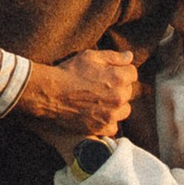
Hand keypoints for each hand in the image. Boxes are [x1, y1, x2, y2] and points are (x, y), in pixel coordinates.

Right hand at [12, 47, 139, 140]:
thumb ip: (114, 57)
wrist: (51, 93)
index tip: (108, 74)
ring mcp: (112, 114)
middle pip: (128, 91)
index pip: (132, 73)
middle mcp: (119, 97)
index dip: (120, 71)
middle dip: (119, 88)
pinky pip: (114, 126)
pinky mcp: (102, 127)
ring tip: (100, 101)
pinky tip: (97, 115)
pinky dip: (107, 122)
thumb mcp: (91, 57)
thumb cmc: (70, 72)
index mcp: (119, 77)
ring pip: (124, 109)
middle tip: (100, 87)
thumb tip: (130, 56)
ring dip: (116, 106)